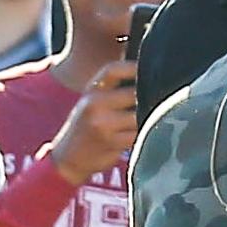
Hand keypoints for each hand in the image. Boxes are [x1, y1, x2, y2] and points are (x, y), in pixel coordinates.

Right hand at [49, 61, 138, 184]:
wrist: (68, 159)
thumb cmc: (86, 128)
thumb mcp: (91, 104)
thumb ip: (112, 91)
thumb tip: (145, 79)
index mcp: (91, 91)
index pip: (112, 70)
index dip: (132, 67)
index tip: (148, 68)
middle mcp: (95, 104)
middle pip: (133, 93)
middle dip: (148, 97)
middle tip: (159, 101)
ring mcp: (103, 124)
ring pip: (139, 116)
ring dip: (147, 119)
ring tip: (150, 120)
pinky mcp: (112, 142)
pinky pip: (137, 134)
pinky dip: (144, 134)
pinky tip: (143, 135)